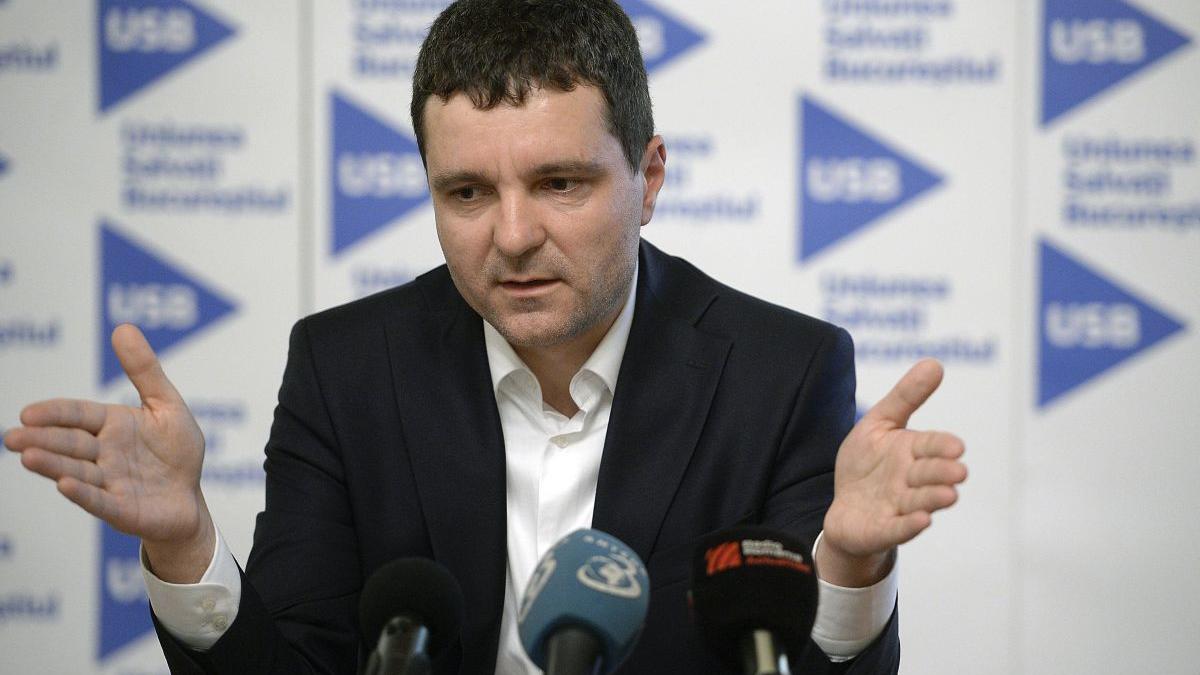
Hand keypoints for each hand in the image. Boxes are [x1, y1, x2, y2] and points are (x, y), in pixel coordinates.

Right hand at [4, 324, 213, 581]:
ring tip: (28, 457)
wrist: (190, 499)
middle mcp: (104, 454)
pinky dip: (82, 494)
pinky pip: (100, 501)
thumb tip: (122, 327)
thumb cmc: (176, 451)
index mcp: (112, 426)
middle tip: (11, 437)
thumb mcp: (166, 405)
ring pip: (77, 471)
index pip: (78, 415)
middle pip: (70, 444)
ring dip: (53, 465)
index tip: (28, 412)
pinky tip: (64, 485)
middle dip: (41, 439)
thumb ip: (144, 370)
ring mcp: (110, 483)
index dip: (55, 413)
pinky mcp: (122, 510)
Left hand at [817, 359, 966, 586]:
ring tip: (948, 495)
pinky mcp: (883, 530)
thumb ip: (906, 397)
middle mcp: (910, 480)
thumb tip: (935, 363)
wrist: (845, 509)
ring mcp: (899, 507)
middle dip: (943, 473)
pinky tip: (922, 521)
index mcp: (911, 452)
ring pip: (920, 502)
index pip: (931, 446)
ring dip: (933, 499)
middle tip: (958, 472)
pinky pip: (898, 529)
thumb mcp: (879, 424)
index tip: (956, 446)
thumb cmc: (866, 464)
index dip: (942, 447)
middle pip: (929, 475)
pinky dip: (909, 526)